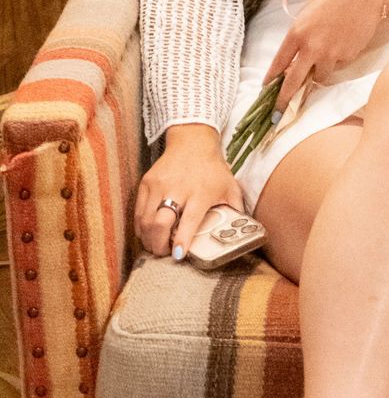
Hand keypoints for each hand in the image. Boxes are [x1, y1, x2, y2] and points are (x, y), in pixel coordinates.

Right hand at [136, 123, 242, 261]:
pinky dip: (140, 228)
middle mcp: (177, 189)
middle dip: (158, 245)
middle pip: (160, 223)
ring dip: (148, 240)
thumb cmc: (212, 168)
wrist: (192, 142)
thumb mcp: (229, 186)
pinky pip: (137, 212)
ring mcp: (159, 185)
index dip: (181, 240)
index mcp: (200, 193)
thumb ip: (236, 208)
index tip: (178, 255)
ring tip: (156, 245)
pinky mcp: (146, 183)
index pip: (189, 221)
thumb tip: (243, 230)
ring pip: (145, 221)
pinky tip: (148, 233)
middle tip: (164, 253)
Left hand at [263, 0, 385, 109]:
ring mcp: (330, 54)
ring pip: (320, 77)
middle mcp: (311, 47)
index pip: (278, 63)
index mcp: (297, 32)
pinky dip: (339, 59)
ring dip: (319, 72)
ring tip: (328, 53)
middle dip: (284, 100)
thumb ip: (302, 35)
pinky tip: (345, 40)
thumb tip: (298, 58)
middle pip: (293, 82)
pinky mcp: (348, 57)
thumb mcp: (310, 12)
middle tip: (277, 114)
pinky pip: (339, 65)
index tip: (266, 90)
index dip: (271, 79)